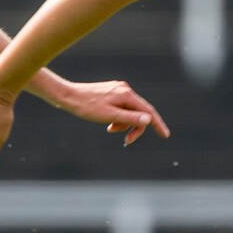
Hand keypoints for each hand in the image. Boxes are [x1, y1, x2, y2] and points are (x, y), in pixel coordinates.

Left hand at [46, 77, 170, 146]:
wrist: (68, 96)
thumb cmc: (87, 107)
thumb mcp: (109, 116)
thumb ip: (129, 118)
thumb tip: (148, 120)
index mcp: (126, 95)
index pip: (148, 111)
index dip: (158, 124)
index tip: (165, 135)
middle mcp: (125, 89)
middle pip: (139, 112)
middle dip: (134, 128)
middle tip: (126, 142)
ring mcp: (118, 90)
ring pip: (129, 111)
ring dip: (124, 124)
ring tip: (110, 129)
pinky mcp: (111, 92)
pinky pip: (121, 108)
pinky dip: (118, 118)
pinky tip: (107, 123)